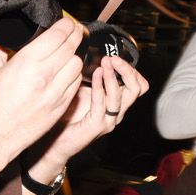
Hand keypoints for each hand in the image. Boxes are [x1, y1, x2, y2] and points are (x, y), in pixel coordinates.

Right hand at [0, 18, 83, 194]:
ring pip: (77, 65)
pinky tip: (68, 73)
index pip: (57, 36)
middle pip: (71, 47)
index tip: (67, 22)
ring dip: (75, 56)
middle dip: (75, 35)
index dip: (66, 25)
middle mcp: (43, 75)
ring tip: (70, 54)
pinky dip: (74, 75)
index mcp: (26, 63)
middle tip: (74, 31)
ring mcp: (55, 92)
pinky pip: (76, 84)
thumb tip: (0, 38)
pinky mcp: (61, 106)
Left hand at [33, 54, 148, 173]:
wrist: (57, 141)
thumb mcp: (82, 90)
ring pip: (122, 95)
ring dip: (113, 76)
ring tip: (104, 63)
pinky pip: (102, 103)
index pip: (138, 84)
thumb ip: (91, 76)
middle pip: (137, 88)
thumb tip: (90, 54)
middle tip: (112, 58)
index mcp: (116, 103)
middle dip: (127, 70)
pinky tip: (95, 75)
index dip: (131, 69)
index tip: (116, 56)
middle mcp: (117, 112)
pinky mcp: (97, 126)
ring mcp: (109, 120)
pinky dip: (100, 86)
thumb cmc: (68, 116)